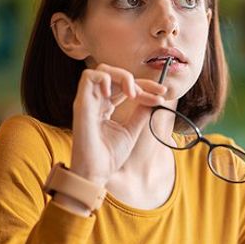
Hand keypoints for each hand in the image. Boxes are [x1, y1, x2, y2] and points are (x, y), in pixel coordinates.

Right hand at [69, 64, 165, 186]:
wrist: (97, 172)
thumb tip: (153, 100)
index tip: (163, 94)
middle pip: (116, 76)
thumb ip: (140, 114)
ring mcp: (88, 101)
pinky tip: (119, 94)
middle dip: (140, 81)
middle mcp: (96, 101)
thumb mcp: (131, 131)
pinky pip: (88, 77)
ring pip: (102, 71)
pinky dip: (105, 78)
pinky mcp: (81, 104)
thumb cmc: (109, 156)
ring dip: (123, 76)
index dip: (145, 87)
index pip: (125, 87)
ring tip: (134, 94)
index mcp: (105, 106)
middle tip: (156, 92)